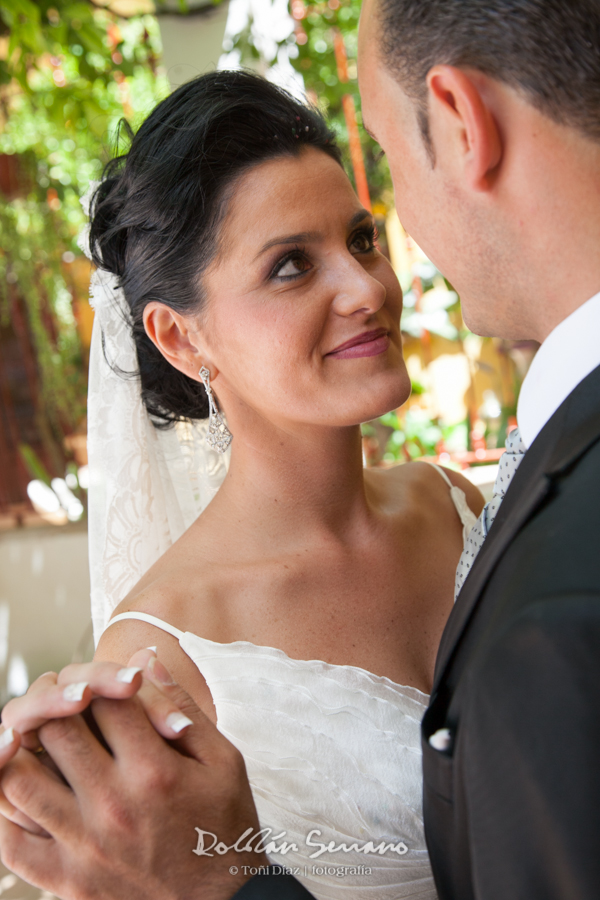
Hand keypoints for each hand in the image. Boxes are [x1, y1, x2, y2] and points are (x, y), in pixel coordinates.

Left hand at [0, 652, 264, 899]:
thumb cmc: (224, 827)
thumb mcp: (223, 760)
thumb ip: (182, 706)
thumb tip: (145, 659)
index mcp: (154, 771)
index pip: (103, 701)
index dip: (97, 679)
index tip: (102, 684)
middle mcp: (113, 805)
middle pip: (56, 730)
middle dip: (55, 704)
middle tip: (65, 702)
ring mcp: (83, 845)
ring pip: (21, 778)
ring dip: (22, 749)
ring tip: (36, 737)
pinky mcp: (66, 880)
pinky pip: (10, 841)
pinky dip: (3, 807)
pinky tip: (18, 783)